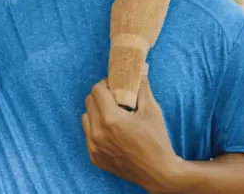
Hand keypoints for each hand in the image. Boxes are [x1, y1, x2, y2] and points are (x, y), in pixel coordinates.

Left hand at [82, 74, 184, 193]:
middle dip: (100, 96)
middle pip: (89, 102)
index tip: (115, 86)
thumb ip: (143, 88)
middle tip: (114, 98)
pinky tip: (111, 132)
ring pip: (85, 119)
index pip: (96, 90)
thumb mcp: (152, 110)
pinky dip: (96, 130)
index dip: (105, 84)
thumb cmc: (156, 140)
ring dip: (96, 113)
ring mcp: (94, 147)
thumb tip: (140, 70)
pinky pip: (88, 136)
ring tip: (112, 115)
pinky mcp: (95, 158)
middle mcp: (98, 132)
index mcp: (110, 118)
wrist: (158, 172)